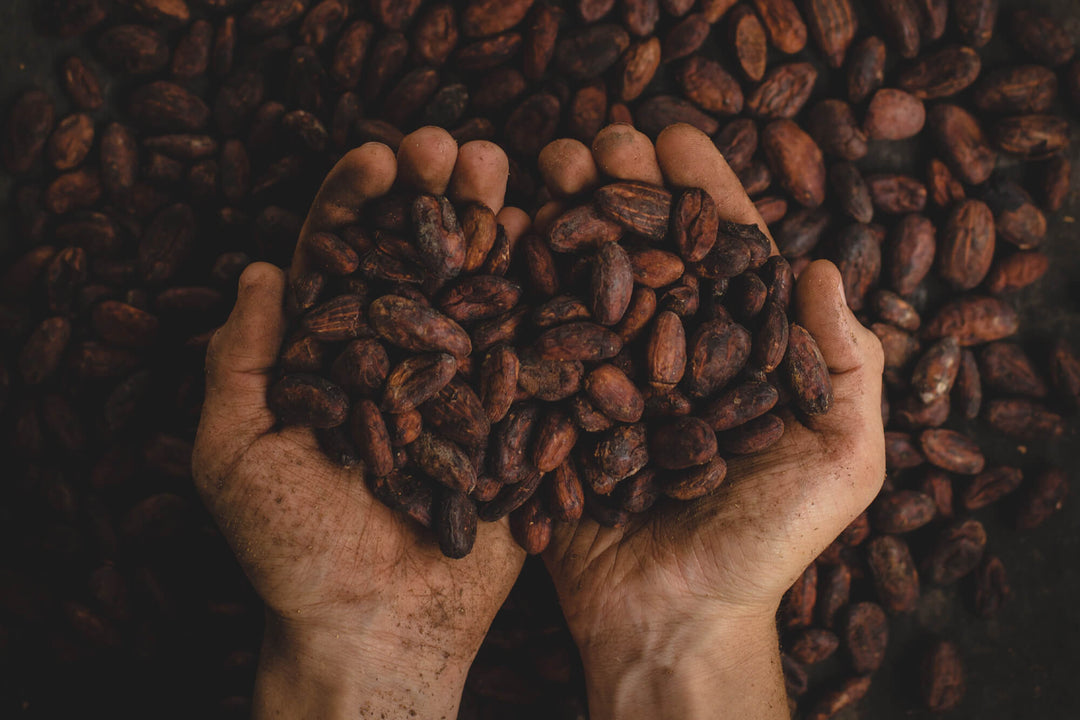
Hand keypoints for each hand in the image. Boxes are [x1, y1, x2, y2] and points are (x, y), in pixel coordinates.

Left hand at [192, 128, 528, 718]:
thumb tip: (261, 270)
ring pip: (480, 290)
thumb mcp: (234, 456)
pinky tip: (563, 247)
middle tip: (458, 149)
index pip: (341, 258)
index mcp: (331, 356)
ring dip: (496, 229)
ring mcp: (463, 384)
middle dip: (437, 197)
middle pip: (419, 258)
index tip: (380, 159)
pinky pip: (534, 352)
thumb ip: (238, 363)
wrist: (379, 629)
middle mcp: (401, 357)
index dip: (356, 202)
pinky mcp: (513, 419)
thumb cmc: (292, 553)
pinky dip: (548, 299)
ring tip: (514, 175)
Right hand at [537, 124, 885, 719]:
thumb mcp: (842, 463)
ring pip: (586, 280)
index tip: (673, 138)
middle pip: (647, 251)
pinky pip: (535, 341)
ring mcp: (609, 380)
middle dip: (622, 188)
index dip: (702, 192)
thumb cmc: (766, 548)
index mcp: (739, 353)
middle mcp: (672, 354)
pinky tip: (500, 234)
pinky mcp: (556, 411)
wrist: (674, 622)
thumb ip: (848, 368)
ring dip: (565, 217)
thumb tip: (826, 266)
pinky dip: (518, 286)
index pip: (723, 253)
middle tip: (595, 142)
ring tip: (543, 167)